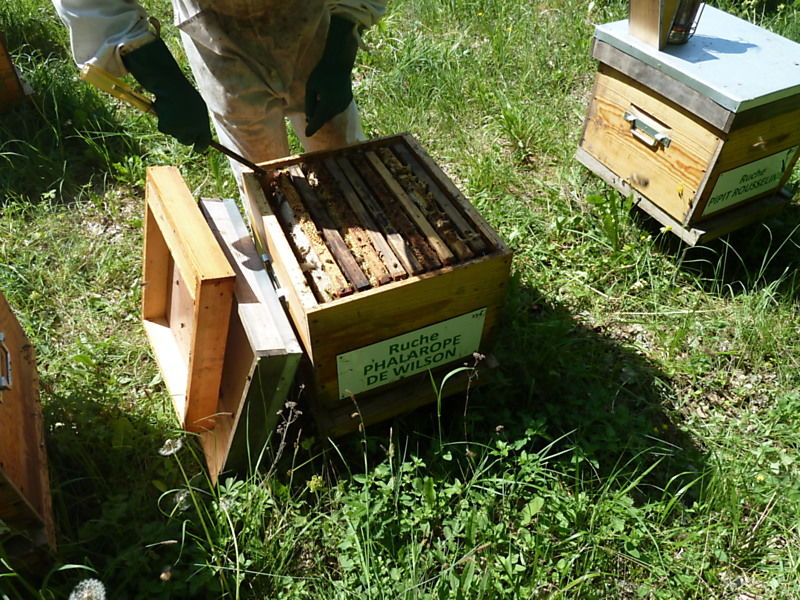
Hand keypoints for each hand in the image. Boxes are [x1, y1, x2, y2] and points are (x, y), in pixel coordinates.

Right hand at [122, 39, 211, 151]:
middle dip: (185, 137)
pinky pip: (165, 130)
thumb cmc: (186, 95)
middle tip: (181, 125)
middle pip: (188, 141)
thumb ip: (200, 123)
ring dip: (175, 128)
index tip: (197, 148)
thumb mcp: (199, 108)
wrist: (171, 86)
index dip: (200, 147)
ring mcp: (179, 129)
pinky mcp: (166, 128)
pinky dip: (164, 123)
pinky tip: (166, 112)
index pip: (203, 143)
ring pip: (176, 135)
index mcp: (203, 124)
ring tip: (174, 112)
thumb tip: (201, 137)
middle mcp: (192, 130)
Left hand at [305, 16, 358, 136]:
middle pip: (324, 118)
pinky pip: (337, 109)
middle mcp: (337, 107)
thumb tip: (309, 117)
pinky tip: (328, 97)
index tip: (307, 134)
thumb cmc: (322, 72)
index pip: (318, 121)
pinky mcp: (348, 101)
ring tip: (319, 102)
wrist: (340, 63)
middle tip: (309, 116)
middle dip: (317, 119)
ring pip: (331, 114)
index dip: (312, 128)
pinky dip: (330, 107)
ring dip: (324, 113)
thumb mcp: (310, 87)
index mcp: (327, 104)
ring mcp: (344, 105)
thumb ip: (309, 103)